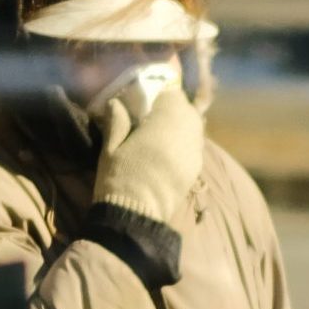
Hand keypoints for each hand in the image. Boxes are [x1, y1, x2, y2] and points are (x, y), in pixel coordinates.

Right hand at [92, 86, 204, 227]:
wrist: (137, 215)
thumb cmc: (121, 176)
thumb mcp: (111, 147)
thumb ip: (117, 120)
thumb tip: (116, 103)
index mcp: (166, 119)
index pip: (172, 93)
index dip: (161, 92)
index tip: (148, 98)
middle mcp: (187, 131)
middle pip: (187, 109)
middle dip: (173, 109)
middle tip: (154, 116)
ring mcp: (195, 152)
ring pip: (193, 128)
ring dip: (180, 126)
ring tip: (161, 135)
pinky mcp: (196, 170)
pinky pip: (194, 146)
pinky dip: (184, 144)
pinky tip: (168, 153)